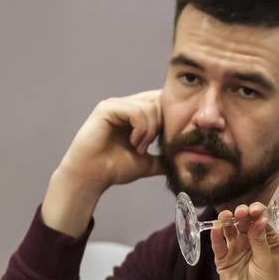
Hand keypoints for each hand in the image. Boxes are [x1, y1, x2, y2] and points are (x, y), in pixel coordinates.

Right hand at [42, 90, 166, 236]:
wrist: (93, 176)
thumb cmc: (115, 169)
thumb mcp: (148, 163)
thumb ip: (164, 158)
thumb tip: (185, 161)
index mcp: (136, 115)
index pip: (162, 103)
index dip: (171, 119)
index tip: (170, 140)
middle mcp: (126, 105)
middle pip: (160, 103)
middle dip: (161, 128)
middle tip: (148, 147)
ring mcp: (116, 105)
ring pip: (150, 108)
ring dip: (150, 132)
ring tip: (139, 147)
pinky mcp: (107, 108)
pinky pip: (136, 111)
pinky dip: (141, 129)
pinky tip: (133, 142)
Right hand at [211, 203, 278, 279]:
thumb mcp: (267, 262)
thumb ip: (260, 241)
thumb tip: (260, 219)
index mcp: (266, 239)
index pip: (261, 221)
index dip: (258, 212)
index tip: (255, 209)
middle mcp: (250, 241)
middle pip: (244, 222)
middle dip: (242, 215)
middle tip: (241, 213)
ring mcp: (235, 249)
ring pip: (229, 230)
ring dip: (227, 221)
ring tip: (227, 216)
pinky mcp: (223, 259)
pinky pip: (218, 245)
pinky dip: (216, 236)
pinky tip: (216, 228)